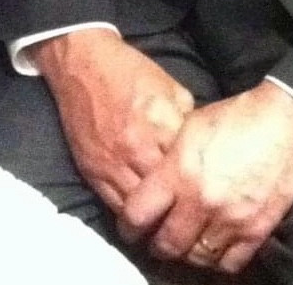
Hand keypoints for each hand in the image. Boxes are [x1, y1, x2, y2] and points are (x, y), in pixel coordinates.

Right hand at [33, 28, 195, 215]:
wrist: (82, 64)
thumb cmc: (129, 72)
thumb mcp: (170, 87)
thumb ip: (187, 120)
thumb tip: (203, 148)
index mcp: (162, 123)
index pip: (190, 167)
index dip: (202, 182)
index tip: (210, 190)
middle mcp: (138, 147)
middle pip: (169, 194)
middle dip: (183, 207)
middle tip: (197, 219)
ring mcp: (113, 163)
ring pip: (142, 210)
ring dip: (157, 221)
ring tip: (172, 229)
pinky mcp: (93, 172)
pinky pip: (117, 207)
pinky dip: (133, 217)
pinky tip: (145, 222)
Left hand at [119, 80, 292, 273]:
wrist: (285, 123)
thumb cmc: (234, 118)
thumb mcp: (189, 126)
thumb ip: (169, 160)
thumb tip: (152, 181)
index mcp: (179, 172)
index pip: (138, 214)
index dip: (128, 226)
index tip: (129, 228)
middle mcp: (200, 201)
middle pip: (166, 245)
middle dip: (156, 245)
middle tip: (156, 240)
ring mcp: (230, 220)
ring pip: (196, 259)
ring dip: (187, 254)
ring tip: (185, 243)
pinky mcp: (256, 231)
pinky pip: (229, 264)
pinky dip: (218, 260)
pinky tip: (214, 246)